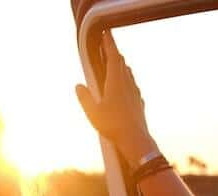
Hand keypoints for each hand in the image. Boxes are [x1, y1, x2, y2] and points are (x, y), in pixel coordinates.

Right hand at [76, 32, 158, 164]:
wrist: (135, 139)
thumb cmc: (113, 126)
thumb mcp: (93, 112)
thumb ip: (84, 98)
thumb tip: (78, 86)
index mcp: (116, 82)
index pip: (113, 57)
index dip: (109, 44)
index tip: (106, 34)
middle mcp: (127, 84)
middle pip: (122, 63)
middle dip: (114, 53)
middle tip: (108, 46)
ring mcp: (135, 93)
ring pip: (129, 73)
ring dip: (122, 65)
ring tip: (116, 63)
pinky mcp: (139, 102)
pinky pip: (133, 86)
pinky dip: (127, 80)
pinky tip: (126, 86)